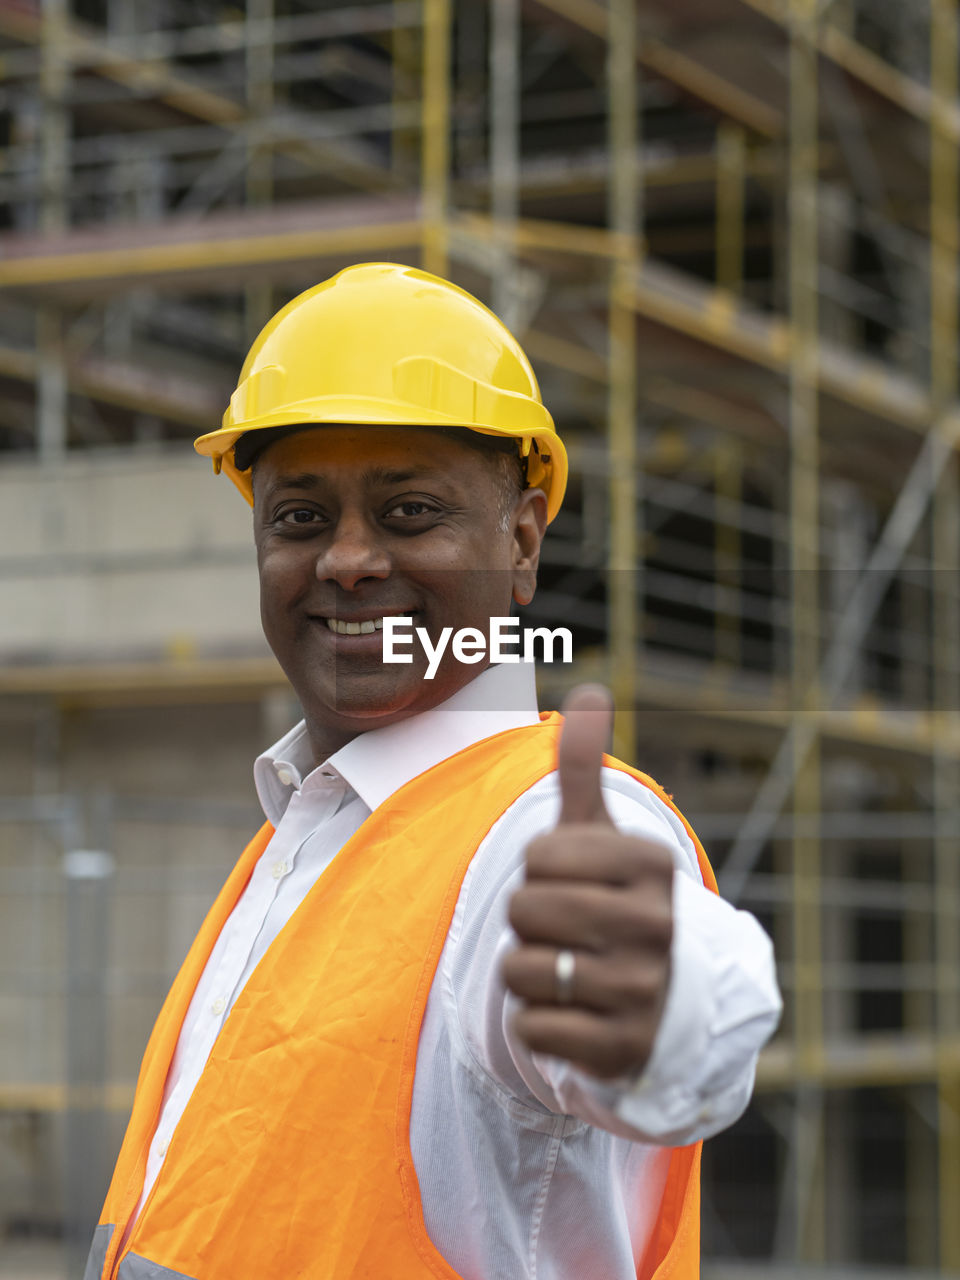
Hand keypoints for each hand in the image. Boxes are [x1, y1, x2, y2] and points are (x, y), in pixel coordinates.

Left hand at [502, 685, 674, 1078]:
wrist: (663, 997)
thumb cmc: (612, 897)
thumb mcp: (600, 834)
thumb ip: (584, 768)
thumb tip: (588, 689)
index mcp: (651, 864)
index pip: (537, 856)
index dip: (538, 869)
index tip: (572, 880)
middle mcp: (658, 926)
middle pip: (525, 910)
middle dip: (529, 918)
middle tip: (565, 927)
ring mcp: (644, 990)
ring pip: (522, 968)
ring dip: (529, 969)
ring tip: (570, 967)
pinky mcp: (624, 1049)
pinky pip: (533, 1026)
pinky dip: (539, 1019)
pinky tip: (575, 1011)